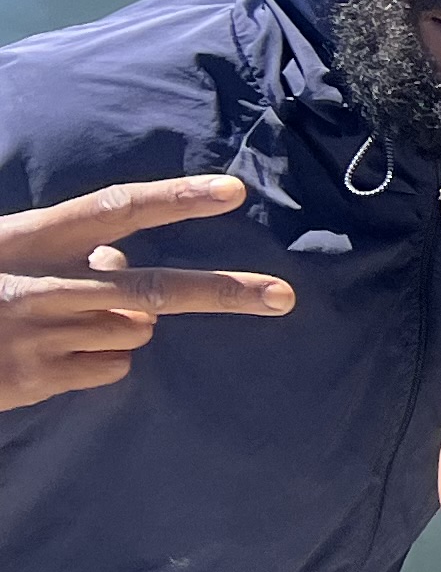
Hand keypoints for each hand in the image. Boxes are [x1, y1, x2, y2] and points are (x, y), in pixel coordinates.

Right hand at [0, 175, 292, 408]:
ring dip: (125, 327)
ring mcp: (41, 335)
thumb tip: (122, 259)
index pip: (114, 210)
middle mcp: (39, 285)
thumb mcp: (10, 253)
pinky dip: (104, 360)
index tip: (231, 192)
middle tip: (283, 296)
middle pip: (150, 291)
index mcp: (29, 238)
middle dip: (221, 293)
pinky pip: (113, 367)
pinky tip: (58, 354)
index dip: (174, 199)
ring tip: (69, 322)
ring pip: (136, 332)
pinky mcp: (38, 379)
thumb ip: (68, 252)